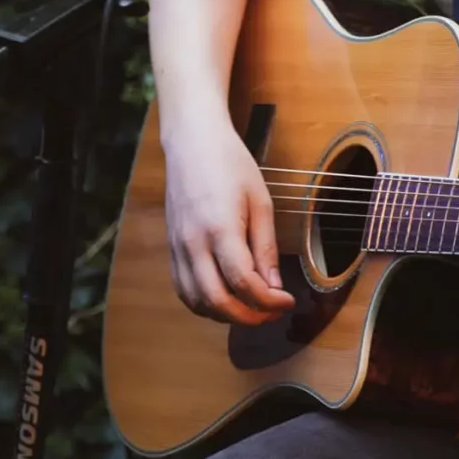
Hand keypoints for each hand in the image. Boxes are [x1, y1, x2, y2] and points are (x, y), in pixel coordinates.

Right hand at [160, 116, 294, 326]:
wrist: (192, 142)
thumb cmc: (229, 164)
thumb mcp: (260, 201)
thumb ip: (266, 247)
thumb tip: (274, 286)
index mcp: (220, 228)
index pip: (244, 283)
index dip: (269, 301)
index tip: (287, 300)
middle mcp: (193, 243)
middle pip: (217, 302)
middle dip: (249, 317)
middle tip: (272, 312)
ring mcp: (178, 247)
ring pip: (196, 302)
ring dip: (226, 315)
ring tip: (251, 307)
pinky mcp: (171, 248)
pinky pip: (184, 289)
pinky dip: (204, 304)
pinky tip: (226, 297)